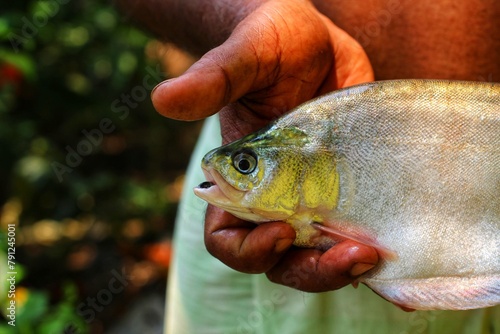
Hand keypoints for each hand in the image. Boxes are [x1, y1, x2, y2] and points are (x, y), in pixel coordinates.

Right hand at [152, 0, 377, 291]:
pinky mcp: (350, 188)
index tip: (280, 229)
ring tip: (376, 252)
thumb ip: (213, 80)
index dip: (248, 249)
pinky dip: (374, 250)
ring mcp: (315, 197)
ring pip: (321, 254)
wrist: (311, 40)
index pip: (227, 239)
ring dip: (345, 265)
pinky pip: (357, 232)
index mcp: (238, 181)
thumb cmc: (267, 44)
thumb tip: (163, 100)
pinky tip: (395, 249)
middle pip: (282, 259)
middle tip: (352, 254)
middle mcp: (274, 198)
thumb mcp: (245, 57)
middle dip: (312, 268)